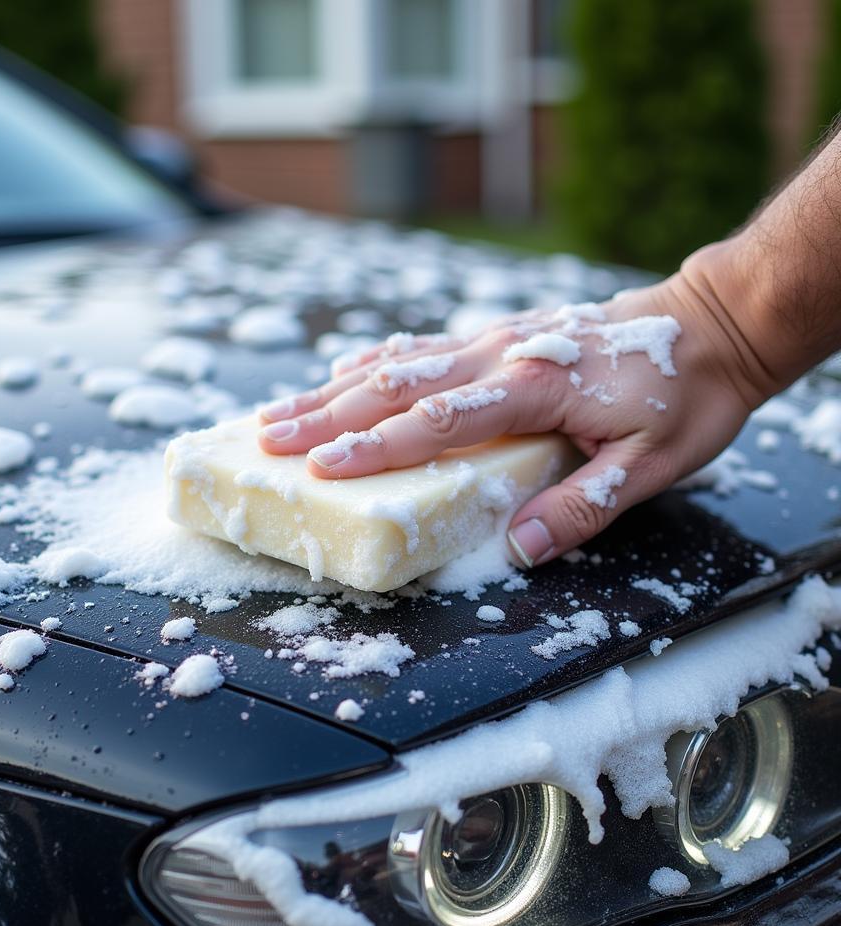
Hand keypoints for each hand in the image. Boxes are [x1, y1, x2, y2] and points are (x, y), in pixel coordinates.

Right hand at [257, 254, 764, 567]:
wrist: (710, 324)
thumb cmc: (683, 395)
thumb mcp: (651, 465)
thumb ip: (582, 507)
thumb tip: (518, 548)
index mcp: (532, 390)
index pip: (436, 422)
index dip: (374, 447)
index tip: (322, 468)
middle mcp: (500, 356)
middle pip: (396, 387)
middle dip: (325, 417)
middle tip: (267, 440)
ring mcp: (495, 340)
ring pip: (398, 364)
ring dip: (333, 390)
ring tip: (280, 412)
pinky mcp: (498, 336)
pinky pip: (423, 348)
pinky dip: (375, 363)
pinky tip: (342, 375)